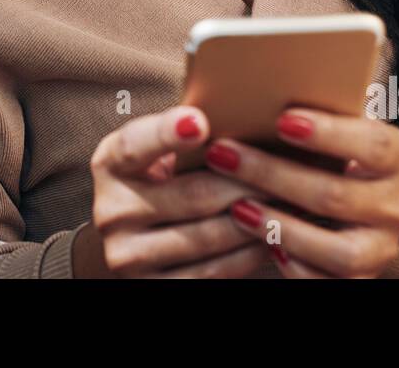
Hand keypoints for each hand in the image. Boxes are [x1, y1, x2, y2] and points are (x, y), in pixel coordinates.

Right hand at [78, 105, 271, 277]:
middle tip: (286, 170)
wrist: (134, 240)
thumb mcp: (158, 151)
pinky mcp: (152, 289)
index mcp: (110, 164)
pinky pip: (212, 273)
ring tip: (288, 201)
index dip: (166, 133)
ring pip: (208, 237)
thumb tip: (240, 110)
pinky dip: (246, 254)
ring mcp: (128, 256)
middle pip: (191, 195)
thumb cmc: (163, 179)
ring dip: (255, 219)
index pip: (135, 146)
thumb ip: (183, 133)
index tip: (200, 122)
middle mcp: (111, 212)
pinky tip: (269, 237)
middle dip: (246, 181)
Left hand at [202, 107, 398, 277]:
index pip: (372, 145)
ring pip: (336, 251)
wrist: (385, 211)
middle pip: (335, 195)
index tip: (283, 119)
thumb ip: (318, 119)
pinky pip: (327, 282)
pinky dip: (293, 265)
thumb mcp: (348, 132)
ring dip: (280, 227)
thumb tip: (256, 98)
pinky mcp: (361, 281)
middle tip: (223, 155)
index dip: (328, 134)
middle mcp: (396, 206)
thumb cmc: (348, 157)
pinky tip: (262, 242)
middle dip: (272, 175)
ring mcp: (381, 249)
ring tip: (237, 207)